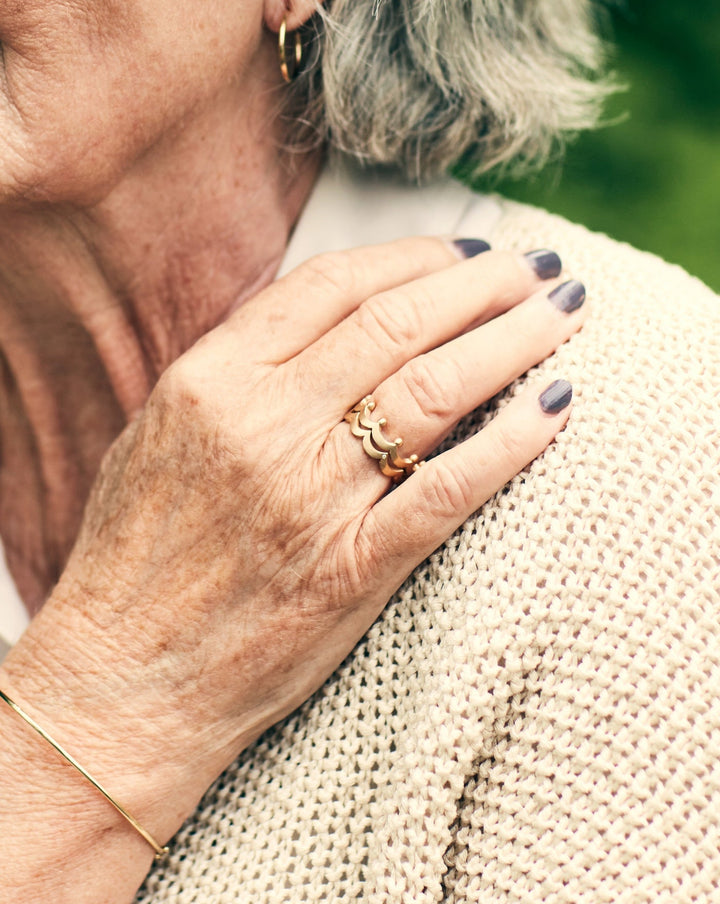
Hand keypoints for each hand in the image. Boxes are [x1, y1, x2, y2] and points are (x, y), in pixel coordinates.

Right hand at [1, 237, 586, 874]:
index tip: (466, 252)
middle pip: (398, 324)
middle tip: (538, 267)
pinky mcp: (353, 568)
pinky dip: (512, 441)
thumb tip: (331, 323)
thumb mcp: (159, 435)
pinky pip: (449, 489)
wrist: (124, 681)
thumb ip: (237, 372)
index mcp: (210, 381)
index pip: (333, 286)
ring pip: (435, 390)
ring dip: (512, 340)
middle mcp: (264, 425)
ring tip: (564, 311)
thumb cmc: (134, 558)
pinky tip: (556, 406)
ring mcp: (312, 497)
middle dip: (483, 285)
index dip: (414, 257)